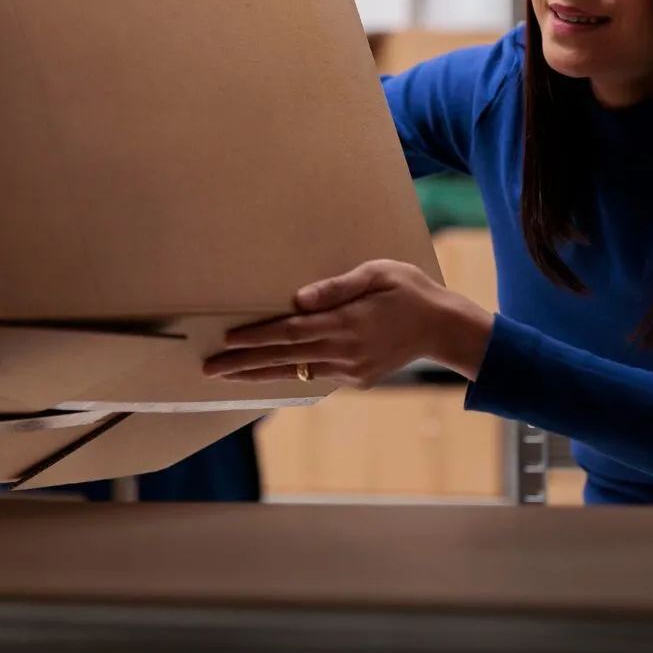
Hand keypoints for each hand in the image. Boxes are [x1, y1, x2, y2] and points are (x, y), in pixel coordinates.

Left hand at [202, 259, 494, 388]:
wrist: (443, 329)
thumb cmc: (411, 291)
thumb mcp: (379, 274)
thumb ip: (338, 286)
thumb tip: (299, 299)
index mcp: (346, 323)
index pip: (290, 332)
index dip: (256, 336)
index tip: (226, 339)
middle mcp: (343, 351)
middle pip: (283, 358)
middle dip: (243, 362)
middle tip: (209, 369)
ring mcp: (349, 369)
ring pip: (294, 372)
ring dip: (258, 374)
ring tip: (226, 376)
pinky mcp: (356, 378)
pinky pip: (315, 375)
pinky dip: (288, 374)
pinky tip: (267, 372)